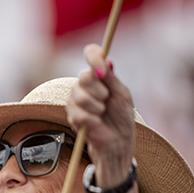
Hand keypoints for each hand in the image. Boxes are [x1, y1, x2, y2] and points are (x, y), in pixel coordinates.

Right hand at [66, 43, 135, 182]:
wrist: (117, 139)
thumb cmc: (122, 115)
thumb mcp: (121, 93)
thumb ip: (111, 78)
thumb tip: (107, 60)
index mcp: (99, 74)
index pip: (91, 53)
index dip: (94, 57)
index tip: (103, 70)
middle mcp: (84, 84)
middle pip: (83, 77)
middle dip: (99, 91)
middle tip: (107, 99)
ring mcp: (75, 99)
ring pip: (79, 96)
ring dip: (96, 107)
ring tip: (102, 113)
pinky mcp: (71, 115)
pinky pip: (78, 114)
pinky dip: (91, 119)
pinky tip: (96, 123)